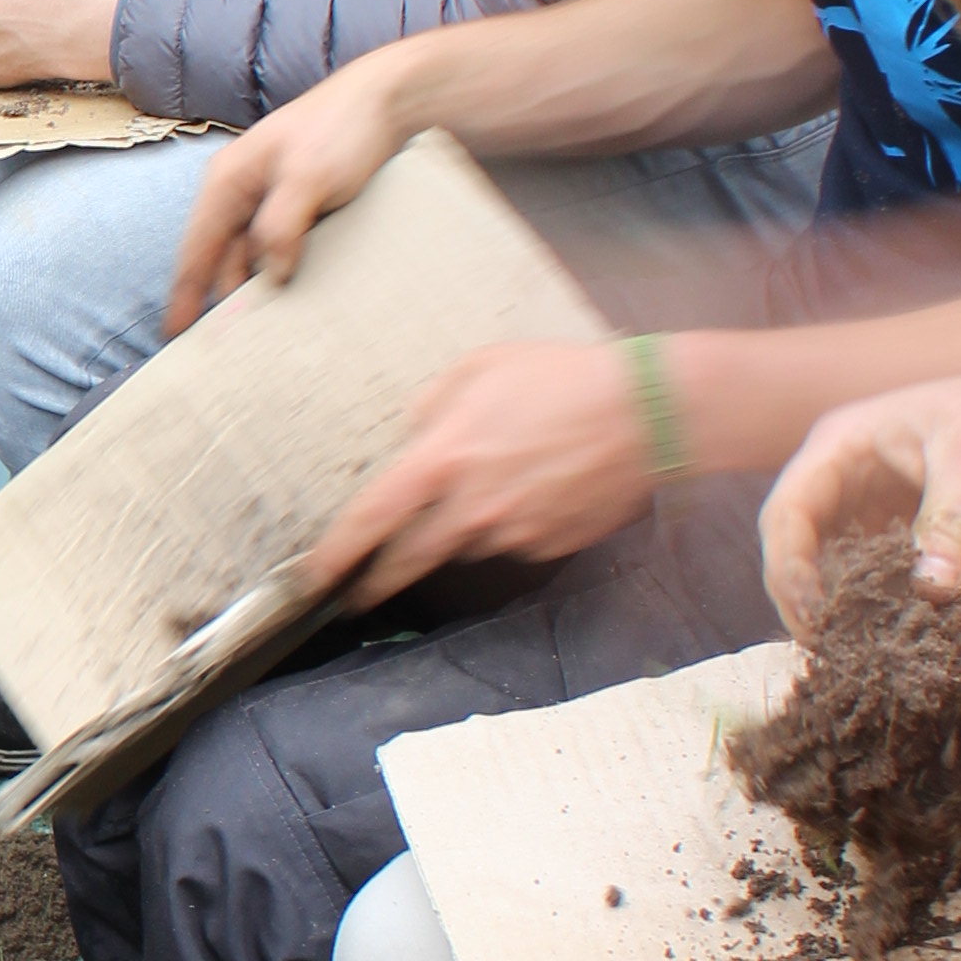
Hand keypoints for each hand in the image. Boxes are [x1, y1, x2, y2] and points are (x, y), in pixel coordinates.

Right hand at [166, 60, 418, 323]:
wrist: (393, 99)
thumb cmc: (342, 128)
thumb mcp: (308, 177)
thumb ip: (281, 225)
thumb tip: (269, 277)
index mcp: (229, 181)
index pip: (196, 248)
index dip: (185, 292)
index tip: (175, 335)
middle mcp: (244, 193)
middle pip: (222, 258)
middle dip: (219, 301)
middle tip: (221, 353)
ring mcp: (273, 202)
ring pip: (254, 258)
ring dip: (255, 292)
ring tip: (257, 338)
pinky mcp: (304, 209)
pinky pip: (283, 252)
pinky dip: (282, 277)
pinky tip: (293, 304)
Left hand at [303, 339, 652, 606]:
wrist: (646, 413)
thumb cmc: (561, 378)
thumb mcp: (481, 369)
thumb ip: (433, 406)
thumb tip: (416, 436)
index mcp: (441, 460)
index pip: (370, 519)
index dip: (335, 554)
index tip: (314, 576)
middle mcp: (470, 509)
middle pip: (408, 559)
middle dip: (379, 580)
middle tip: (361, 590)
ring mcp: (512, 534)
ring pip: (467, 543)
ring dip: (464, 528)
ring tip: (502, 483)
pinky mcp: (548, 546)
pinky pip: (514, 541)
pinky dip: (515, 522)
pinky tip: (543, 487)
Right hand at [759, 332, 960, 628]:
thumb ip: (951, 523)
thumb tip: (928, 590)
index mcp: (843, 447)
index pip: (788, 512)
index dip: (789, 566)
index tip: (814, 613)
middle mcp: (850, 483)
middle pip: (799, 549)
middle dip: (807, 598)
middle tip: (831, 645)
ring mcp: (880, 515)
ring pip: (835, 570)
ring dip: (842, 609)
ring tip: (856, 650)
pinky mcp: (913, 543)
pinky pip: (882, 583)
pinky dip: (882, 611)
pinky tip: (896, 637)